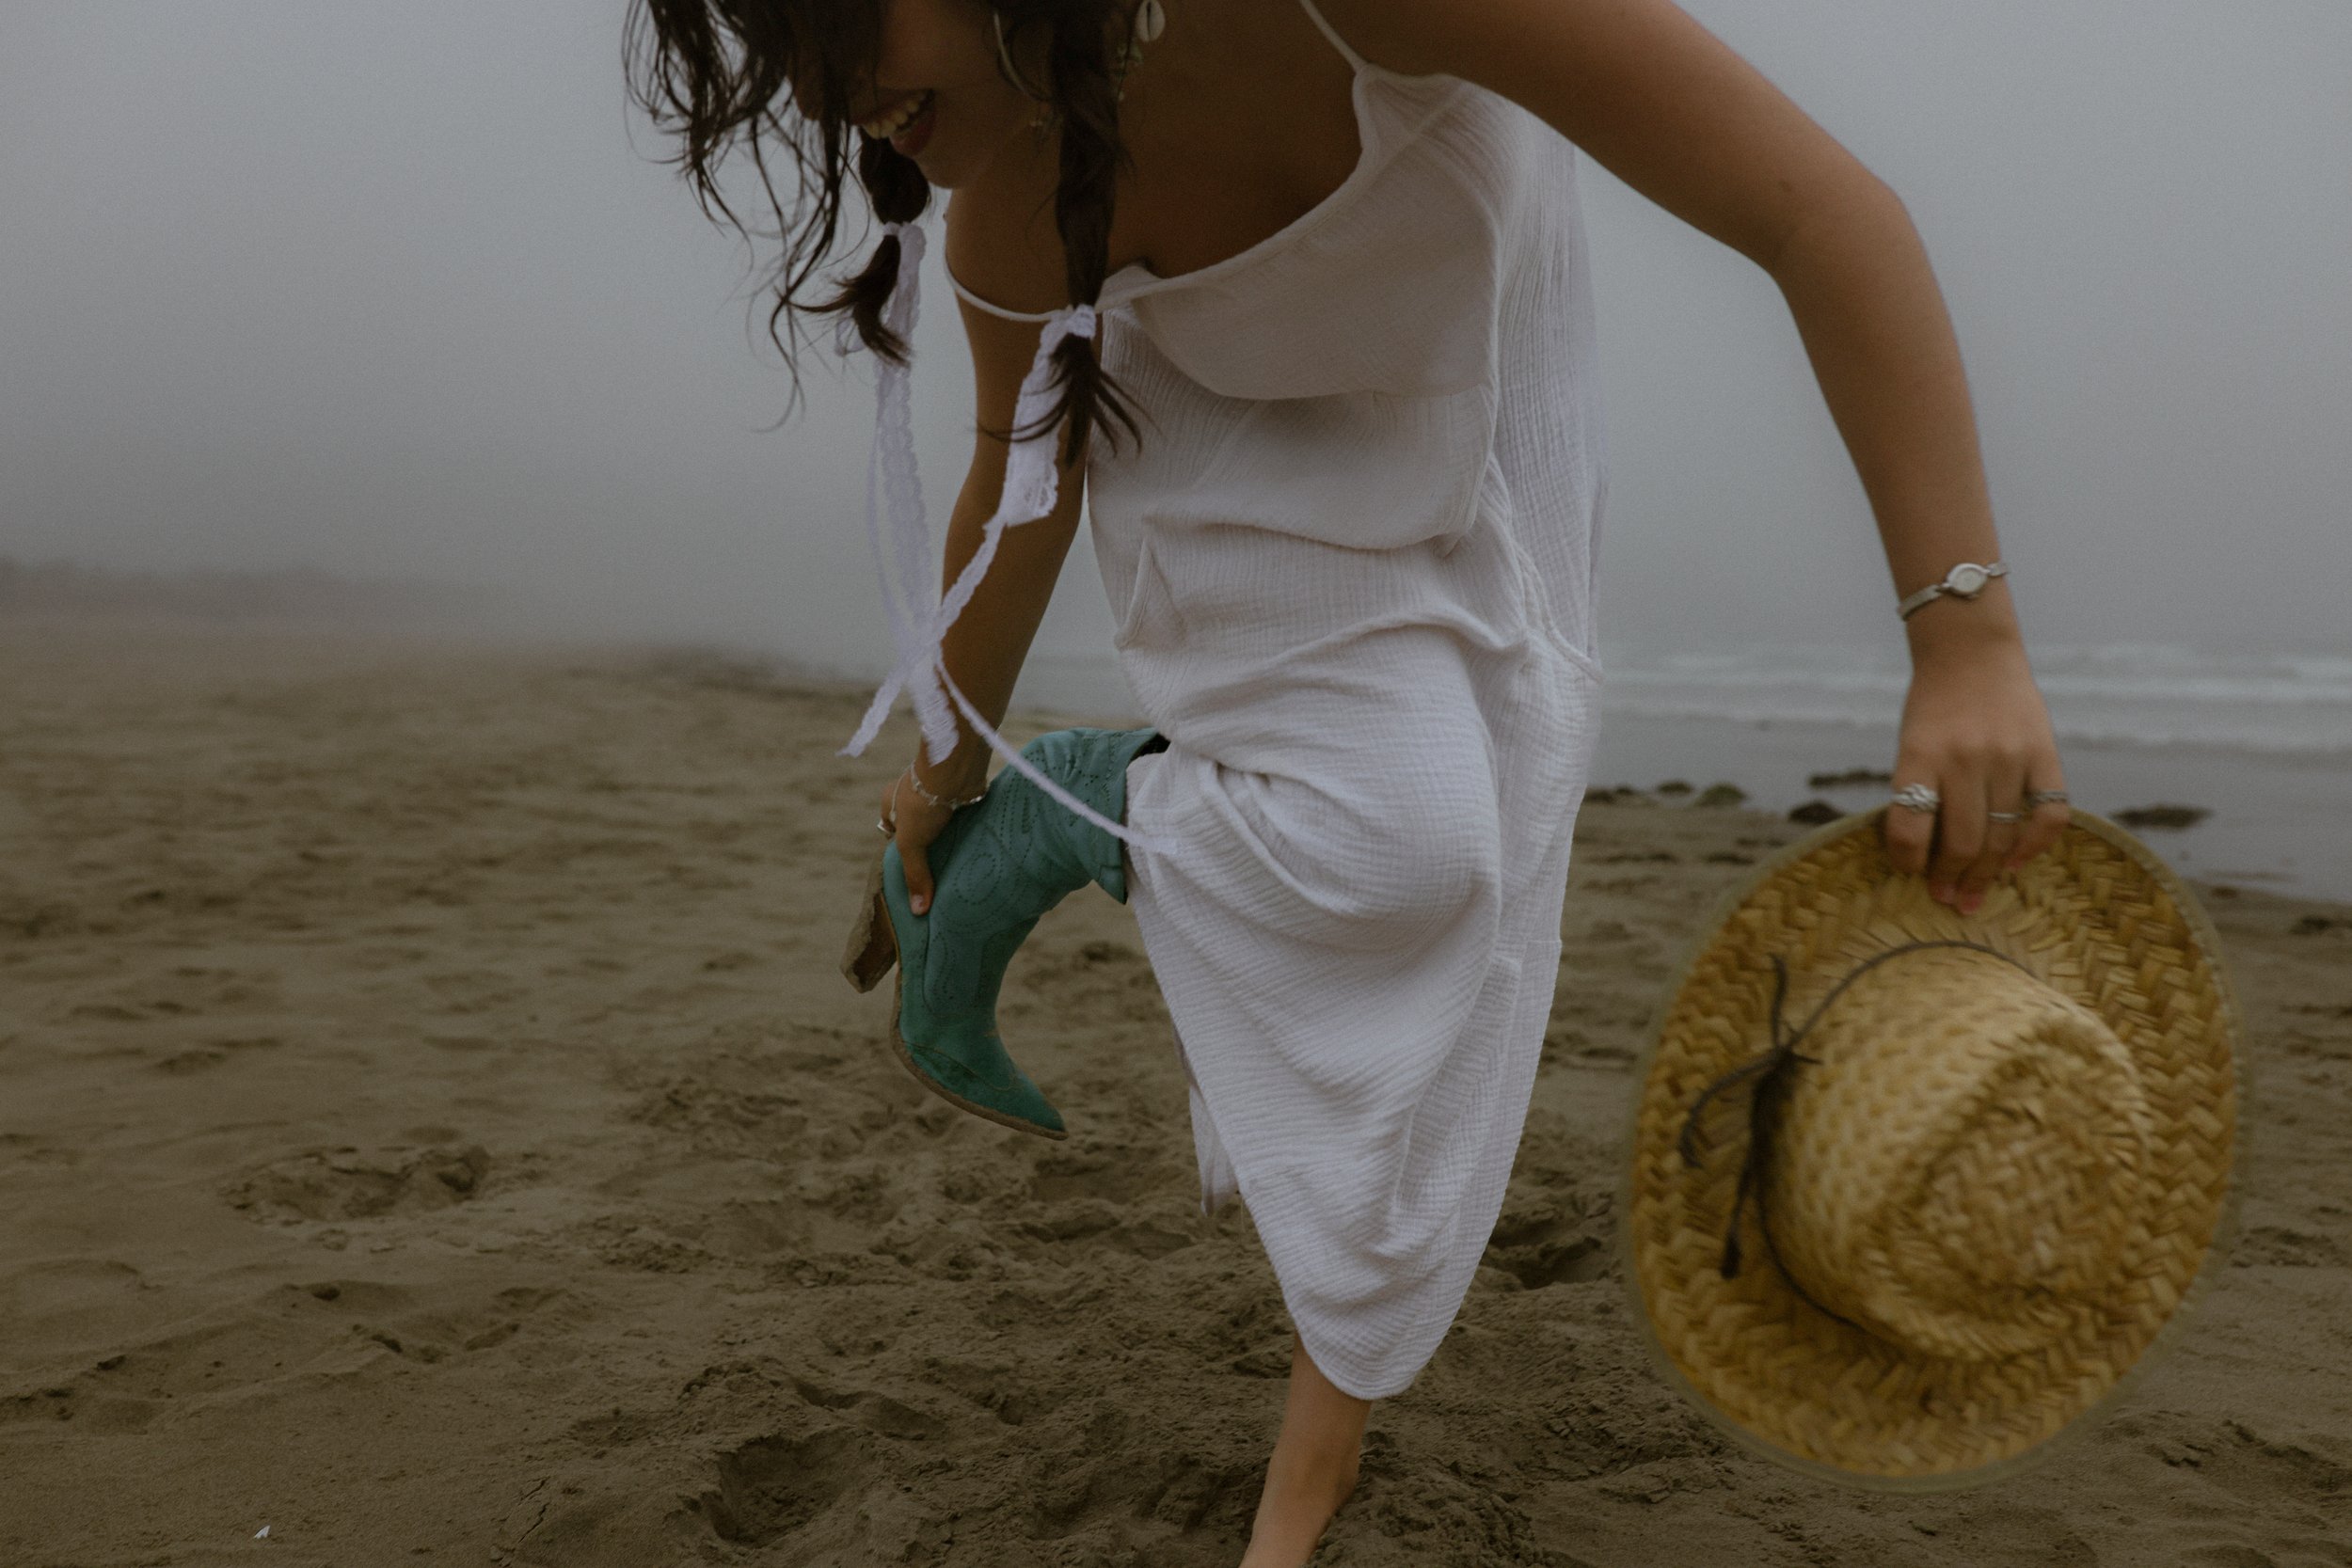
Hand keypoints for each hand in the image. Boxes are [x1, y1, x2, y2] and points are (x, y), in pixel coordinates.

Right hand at [876, 757, 983, 915]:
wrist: (956, 771)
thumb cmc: (924, 802)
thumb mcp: (911, 843)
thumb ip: (915, 875)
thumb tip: (919, 911)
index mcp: (891, 801)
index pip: (893, 831)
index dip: (902, 849)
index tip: (917, 869)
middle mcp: (915, 795)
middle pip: (920, 828)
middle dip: (930, 847)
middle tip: (940, 873)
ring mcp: (939, 794)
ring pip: (943, 824)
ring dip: (950, 840)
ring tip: (959, 865)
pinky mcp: (961, 794)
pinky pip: (962, 818)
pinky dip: (967, 830)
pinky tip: (974, 848)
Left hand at [1883, 632, 2068, 911]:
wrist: (1971, 652)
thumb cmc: (1932, 706)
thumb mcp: (1911, 743)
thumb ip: (1919, 790)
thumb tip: (1927, 854)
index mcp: (1920, 755)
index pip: (1909, 826)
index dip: (1907, 860)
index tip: (1910, 873)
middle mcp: (1965, 757)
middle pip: (1962, 841)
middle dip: (1951, 879)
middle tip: (1947, 899)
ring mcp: (2009, 756)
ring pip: (2003, 834)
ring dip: (1988, 873)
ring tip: (1974, 895)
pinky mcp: (2044, 753)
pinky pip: (2049, 813)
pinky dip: (2035, 844)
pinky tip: (2017, 863)